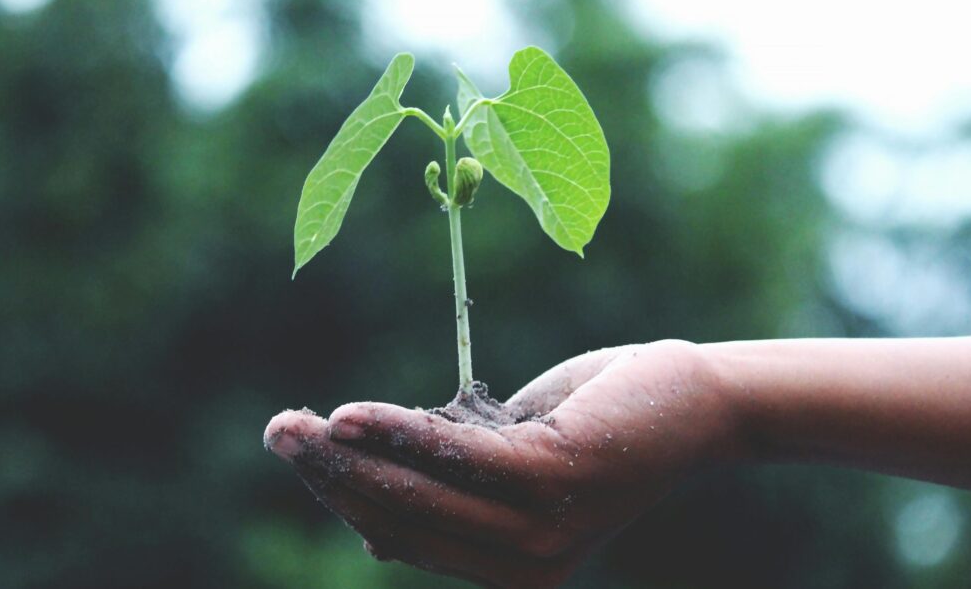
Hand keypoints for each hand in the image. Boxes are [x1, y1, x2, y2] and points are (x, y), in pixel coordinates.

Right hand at [263, 340, 740, 587]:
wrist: (693, 400)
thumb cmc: (598, 422)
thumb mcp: (512, 460)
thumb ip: (452, 488)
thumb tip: (371, 530)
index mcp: (509, 570)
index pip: (404, 536)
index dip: (344, 496)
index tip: (300, 450)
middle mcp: (523, 568)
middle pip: (400, 520)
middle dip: (330, 477)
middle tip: (277, 432)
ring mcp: (539, 532)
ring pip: (418, 494)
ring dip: (348, 457)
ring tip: (296, 425)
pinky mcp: (553, 481)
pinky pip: (455, 457)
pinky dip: (399, 433)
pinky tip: (351, 415)